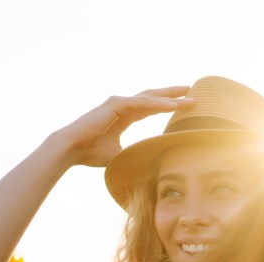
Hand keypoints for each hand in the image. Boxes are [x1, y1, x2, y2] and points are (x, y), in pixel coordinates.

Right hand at [54, 86, 193, 167]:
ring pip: (150, 98)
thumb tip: (145, 167)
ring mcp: (118, 103)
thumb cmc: (90, 154)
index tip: (184, 106)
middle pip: (153, 98)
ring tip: (188, 96)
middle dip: (173, 95)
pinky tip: (173, 105)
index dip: (166, 106)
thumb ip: (132, 154)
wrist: (71, 150)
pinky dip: (158, 104)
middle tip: (192, 92)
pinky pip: (142, 103)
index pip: (150, 108)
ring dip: (170, 97)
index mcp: (123, 116)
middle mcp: (122, 106)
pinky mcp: (115, 104)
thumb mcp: (118, 156)